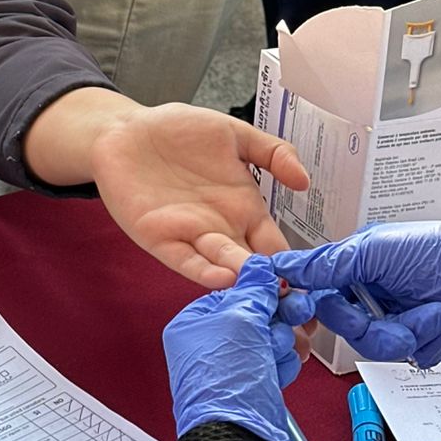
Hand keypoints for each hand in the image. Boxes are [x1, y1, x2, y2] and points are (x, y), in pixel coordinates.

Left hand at [88, 102, 309, 288]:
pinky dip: (203, 272)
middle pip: (254, 267)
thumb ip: (274, 153)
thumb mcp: (235, 134)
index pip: (276, 247)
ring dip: (243, 281)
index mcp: (244, 209)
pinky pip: (185, 260)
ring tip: (265, 292)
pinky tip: (223, 279)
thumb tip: (305, 182)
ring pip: (223, 266)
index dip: (295, 266)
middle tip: (298, 311)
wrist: (125, 129)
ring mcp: (192, 236)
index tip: (316, 285)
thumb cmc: (178, 131)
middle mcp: (223, 229)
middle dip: (274, 290)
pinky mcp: (160, 238)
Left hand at [163, 253, 302, 440]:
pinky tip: (281, 370)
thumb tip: (260, 265)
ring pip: (269, 338)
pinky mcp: (251, 384)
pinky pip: (274, 362)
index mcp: (193, 325)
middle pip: (255, 315)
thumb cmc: (225, 384)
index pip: (235, 292)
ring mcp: (231, 366)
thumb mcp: (240, 321)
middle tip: (295, 316)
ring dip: (282, 342)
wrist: (238, 437)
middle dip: (277, 319)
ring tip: (280, 351)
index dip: (263, 291)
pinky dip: (282, 364)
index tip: (285, 289)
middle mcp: (209, 345)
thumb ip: (254, 289)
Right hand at [255, 221, 440, 366]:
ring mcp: (395, 319)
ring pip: (375, 346)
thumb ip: (329, 263)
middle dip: (373, 324)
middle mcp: (373, 294)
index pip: (320, 293)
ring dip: (407, 331)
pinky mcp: (418, 342)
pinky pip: (406, 356)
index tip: (313, 309)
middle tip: (392, 310)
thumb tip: (286, 265)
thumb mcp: (377, 250)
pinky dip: (427, 339)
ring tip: (432, 311)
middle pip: (345, 327)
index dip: (318, 305)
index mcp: (358, 266)